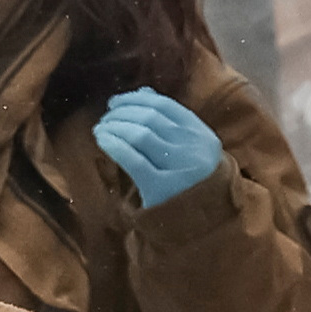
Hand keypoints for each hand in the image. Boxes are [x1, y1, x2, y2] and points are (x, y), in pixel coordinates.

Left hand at [91, 87, 223, 211]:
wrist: (209, 219)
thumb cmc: (195, 180)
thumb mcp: (193, 148)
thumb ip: (172, 121)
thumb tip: (143, 91)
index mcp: (201, 134)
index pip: (165, 106)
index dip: (136, 100)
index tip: (117, 102)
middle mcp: (192, 147)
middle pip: (150, 117)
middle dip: (122, 112)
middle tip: (106, 116)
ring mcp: (178, 167)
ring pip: (140, 134)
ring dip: (115, 126)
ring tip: (101, 128)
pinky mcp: (161, 187)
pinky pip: (133, 159)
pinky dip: (114, 145)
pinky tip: (102, 140)